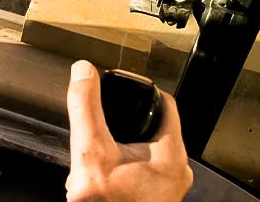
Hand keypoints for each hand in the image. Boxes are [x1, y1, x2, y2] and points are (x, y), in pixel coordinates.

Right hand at [66, 61, 192, 201]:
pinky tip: (101, 176)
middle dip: (120, 122)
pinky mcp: (154, 200)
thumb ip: (86, 107)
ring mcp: (167, 189)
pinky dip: (120, 167)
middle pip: (150, 125)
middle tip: (99, 127)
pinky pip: (139, 171)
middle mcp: (177, 171)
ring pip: (142, 149)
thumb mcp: (90, 150)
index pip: (163, 102)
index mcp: (171, 153)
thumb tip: (83, 70)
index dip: (138, 89)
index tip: (118, 86)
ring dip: (117, 146)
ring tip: (97, 154)